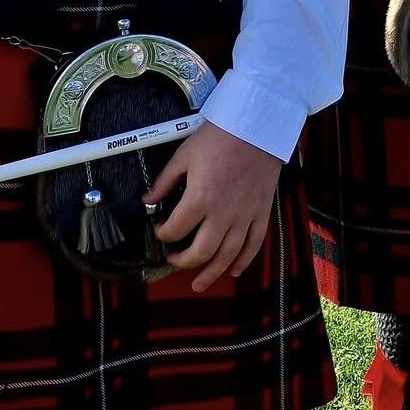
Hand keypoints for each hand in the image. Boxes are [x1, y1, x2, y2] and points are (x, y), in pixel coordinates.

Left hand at [146, 121, 281, 293]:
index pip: (176, 229)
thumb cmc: (220, 137)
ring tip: (200, 283)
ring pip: (228, 256)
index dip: (163, 234)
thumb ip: (165, 182)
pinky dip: (244, 261)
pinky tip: (235, 270)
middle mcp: (223, 213)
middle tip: (174, 261)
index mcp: (200, 198)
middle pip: (201, 252)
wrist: (257, 126)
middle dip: (184, 262)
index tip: (160, 230)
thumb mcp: (184, 155)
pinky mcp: (261, 213)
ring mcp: (244, 216)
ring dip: (212, 273)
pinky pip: (254, 244)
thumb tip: (148, 200)